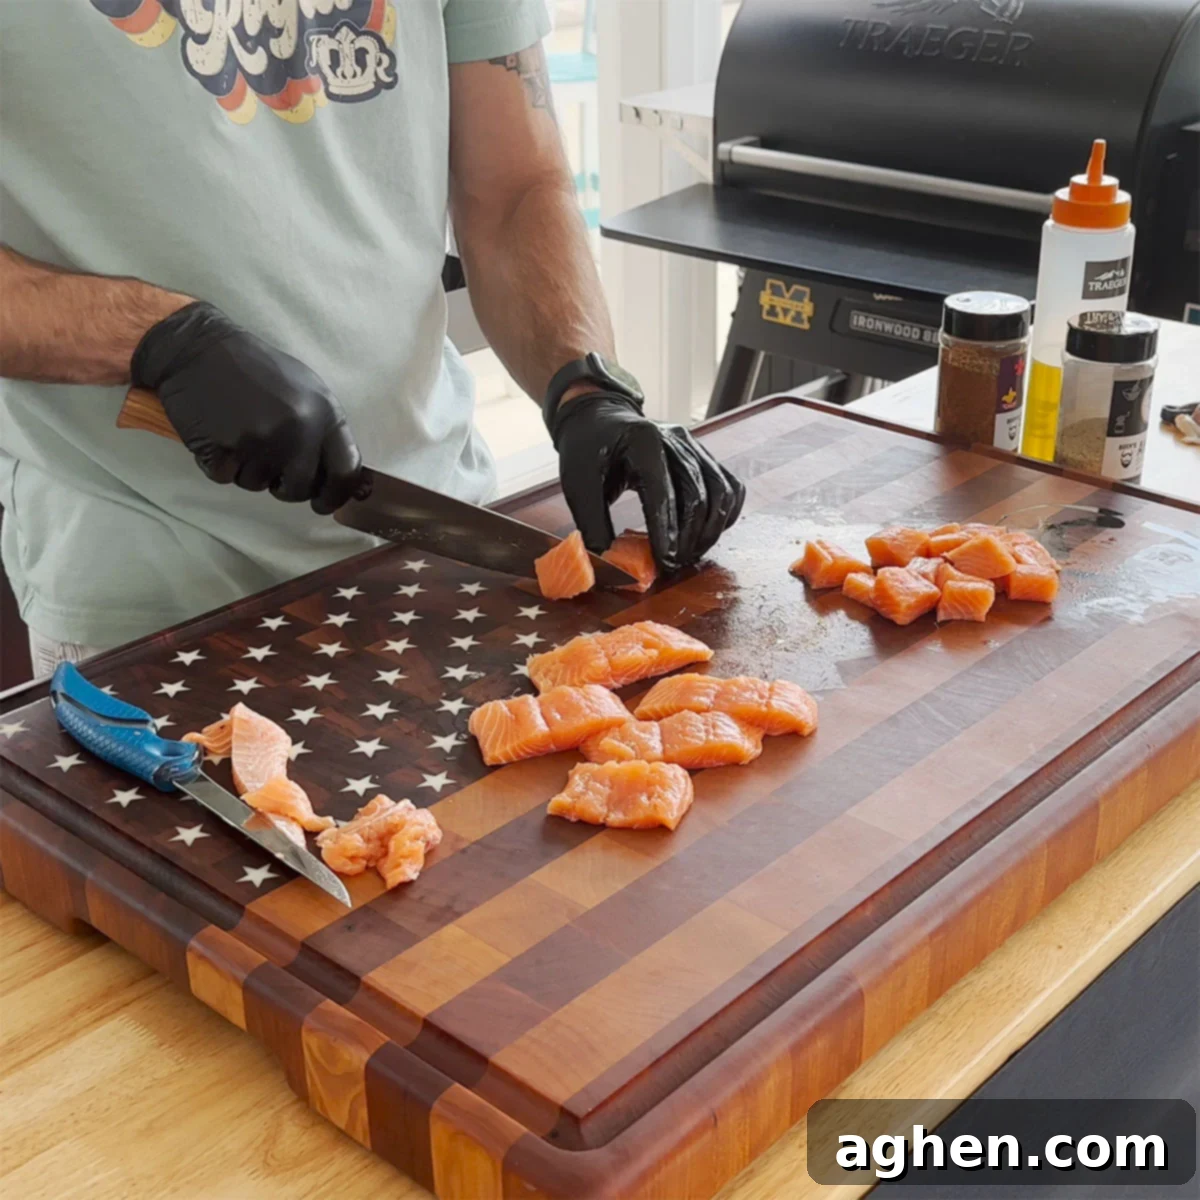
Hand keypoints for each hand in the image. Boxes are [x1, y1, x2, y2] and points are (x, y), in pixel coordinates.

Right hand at [131, 302, 361, 514]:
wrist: (198, 349)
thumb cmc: (255, 369)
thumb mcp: (306, 390)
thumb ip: (324, 432)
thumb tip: (344, 481)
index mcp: (325, 414)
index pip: (346, 471)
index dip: (335, 495)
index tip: (324, 503)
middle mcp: (298, 431)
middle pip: (300, 489)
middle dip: (284, 485)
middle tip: (269, 463)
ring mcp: (260, 442)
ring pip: (259, 485)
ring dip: (248, 469)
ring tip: (239, 433)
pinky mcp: (224, 450)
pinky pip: (226, 478)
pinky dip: (221, 464)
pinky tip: (218, 434)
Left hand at [550, 391, 745, 571]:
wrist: (599, 418)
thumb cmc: (587, 450)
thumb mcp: (577, 484)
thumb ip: (593, 524)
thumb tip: (609, 565)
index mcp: (642, 442)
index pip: (663, 491)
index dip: (666, 531)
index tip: (665, 562)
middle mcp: (675, 440)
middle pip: (698, 494)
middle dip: (689, 537)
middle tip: (674, 565)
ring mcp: (694, 446)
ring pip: (721, 492)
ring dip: (710, 530)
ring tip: (690, 554)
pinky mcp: (703, 455)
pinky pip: (729, 487)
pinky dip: (724, 514)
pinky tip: (706, 534)